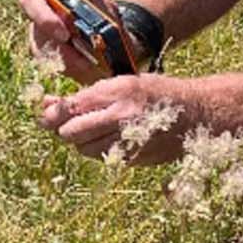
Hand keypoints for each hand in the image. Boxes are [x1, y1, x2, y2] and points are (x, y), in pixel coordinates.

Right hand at [18, 0, 118, 84]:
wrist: (115, 53)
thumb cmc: (108, 24)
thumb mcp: (108, 9)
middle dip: (43, 17)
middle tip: (64, 35)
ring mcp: (41, 23)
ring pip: (35, 31)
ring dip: (58, 47)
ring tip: (85, 61)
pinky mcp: (42, 47)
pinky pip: (44, 55)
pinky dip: (65, 63)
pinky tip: (83, 67)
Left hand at [38, 74, 191, 163]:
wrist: (197, 115)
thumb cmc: (156, 94)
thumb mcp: (122, 84)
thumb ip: (85, 96)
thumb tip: (44, 105)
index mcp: (119, 92)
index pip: (71, 108)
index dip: (53, 113)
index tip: (47, 114)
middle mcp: (123, 117)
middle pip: (71, 133)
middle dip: (66, 129)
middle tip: (73, 123)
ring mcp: (130, 141)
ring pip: (84, 149)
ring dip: (82, 141)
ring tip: (98, 129)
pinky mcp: (134, 159)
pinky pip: (103, 158)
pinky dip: (101, 150)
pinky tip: (114, 138)